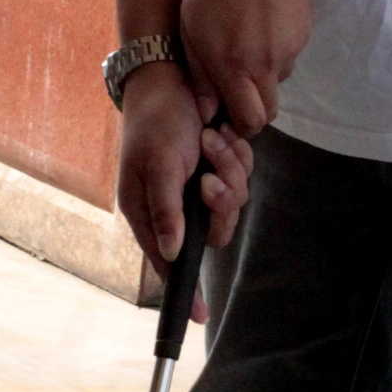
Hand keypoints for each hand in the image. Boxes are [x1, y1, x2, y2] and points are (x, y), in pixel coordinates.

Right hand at [116, 66, 253, 300]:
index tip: (199, 315)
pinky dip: (238, 156)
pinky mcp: (218, 168)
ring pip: (233, 203)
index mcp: (149, 211)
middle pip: (214, 232)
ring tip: (212, 139)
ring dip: (230, 170)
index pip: (167, 261)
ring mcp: (198, 188)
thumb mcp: (157, 164)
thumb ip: (165, 209)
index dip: (183, 287)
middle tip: (208, 173)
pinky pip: (242, 178)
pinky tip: (221, 134)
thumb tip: (171, 253)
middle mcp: (175, 206)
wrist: (172, 77)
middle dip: (221, 201)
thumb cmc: (155, 121)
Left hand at [177, 0, 315, 138]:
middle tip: (235, 90)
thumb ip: (200, 74)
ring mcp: (289, 51)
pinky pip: (287, 58)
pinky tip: (260, 26)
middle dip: (252, 110)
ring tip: (245, 45)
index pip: (249, 122)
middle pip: (268, 112)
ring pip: (277, 83)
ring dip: (262, 78)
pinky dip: (274, 53)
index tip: (226, 114)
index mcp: (233, 67)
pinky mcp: (303, 35)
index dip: (239, 125)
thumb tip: (206, 111)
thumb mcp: (191, 28)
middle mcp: (265, 67)